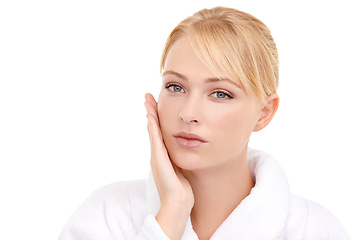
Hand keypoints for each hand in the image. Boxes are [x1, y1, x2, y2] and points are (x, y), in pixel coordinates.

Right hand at [144, 93, 193, 239]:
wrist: (178, 203)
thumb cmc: (182, 190)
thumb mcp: (181, 170)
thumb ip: (180, 160)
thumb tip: (187, 151)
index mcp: (164, 156)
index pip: (159, 132)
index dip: (158, 118)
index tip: (157, 105)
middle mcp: (158, 154)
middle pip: (153, 128)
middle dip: (151, 112)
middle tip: (148, 97)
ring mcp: (157, 156)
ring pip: (152, 130)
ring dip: (150, 114)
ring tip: (147, 100)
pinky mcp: (159, 159)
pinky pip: (155, 139)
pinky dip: (153, 126)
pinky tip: (152, 115)